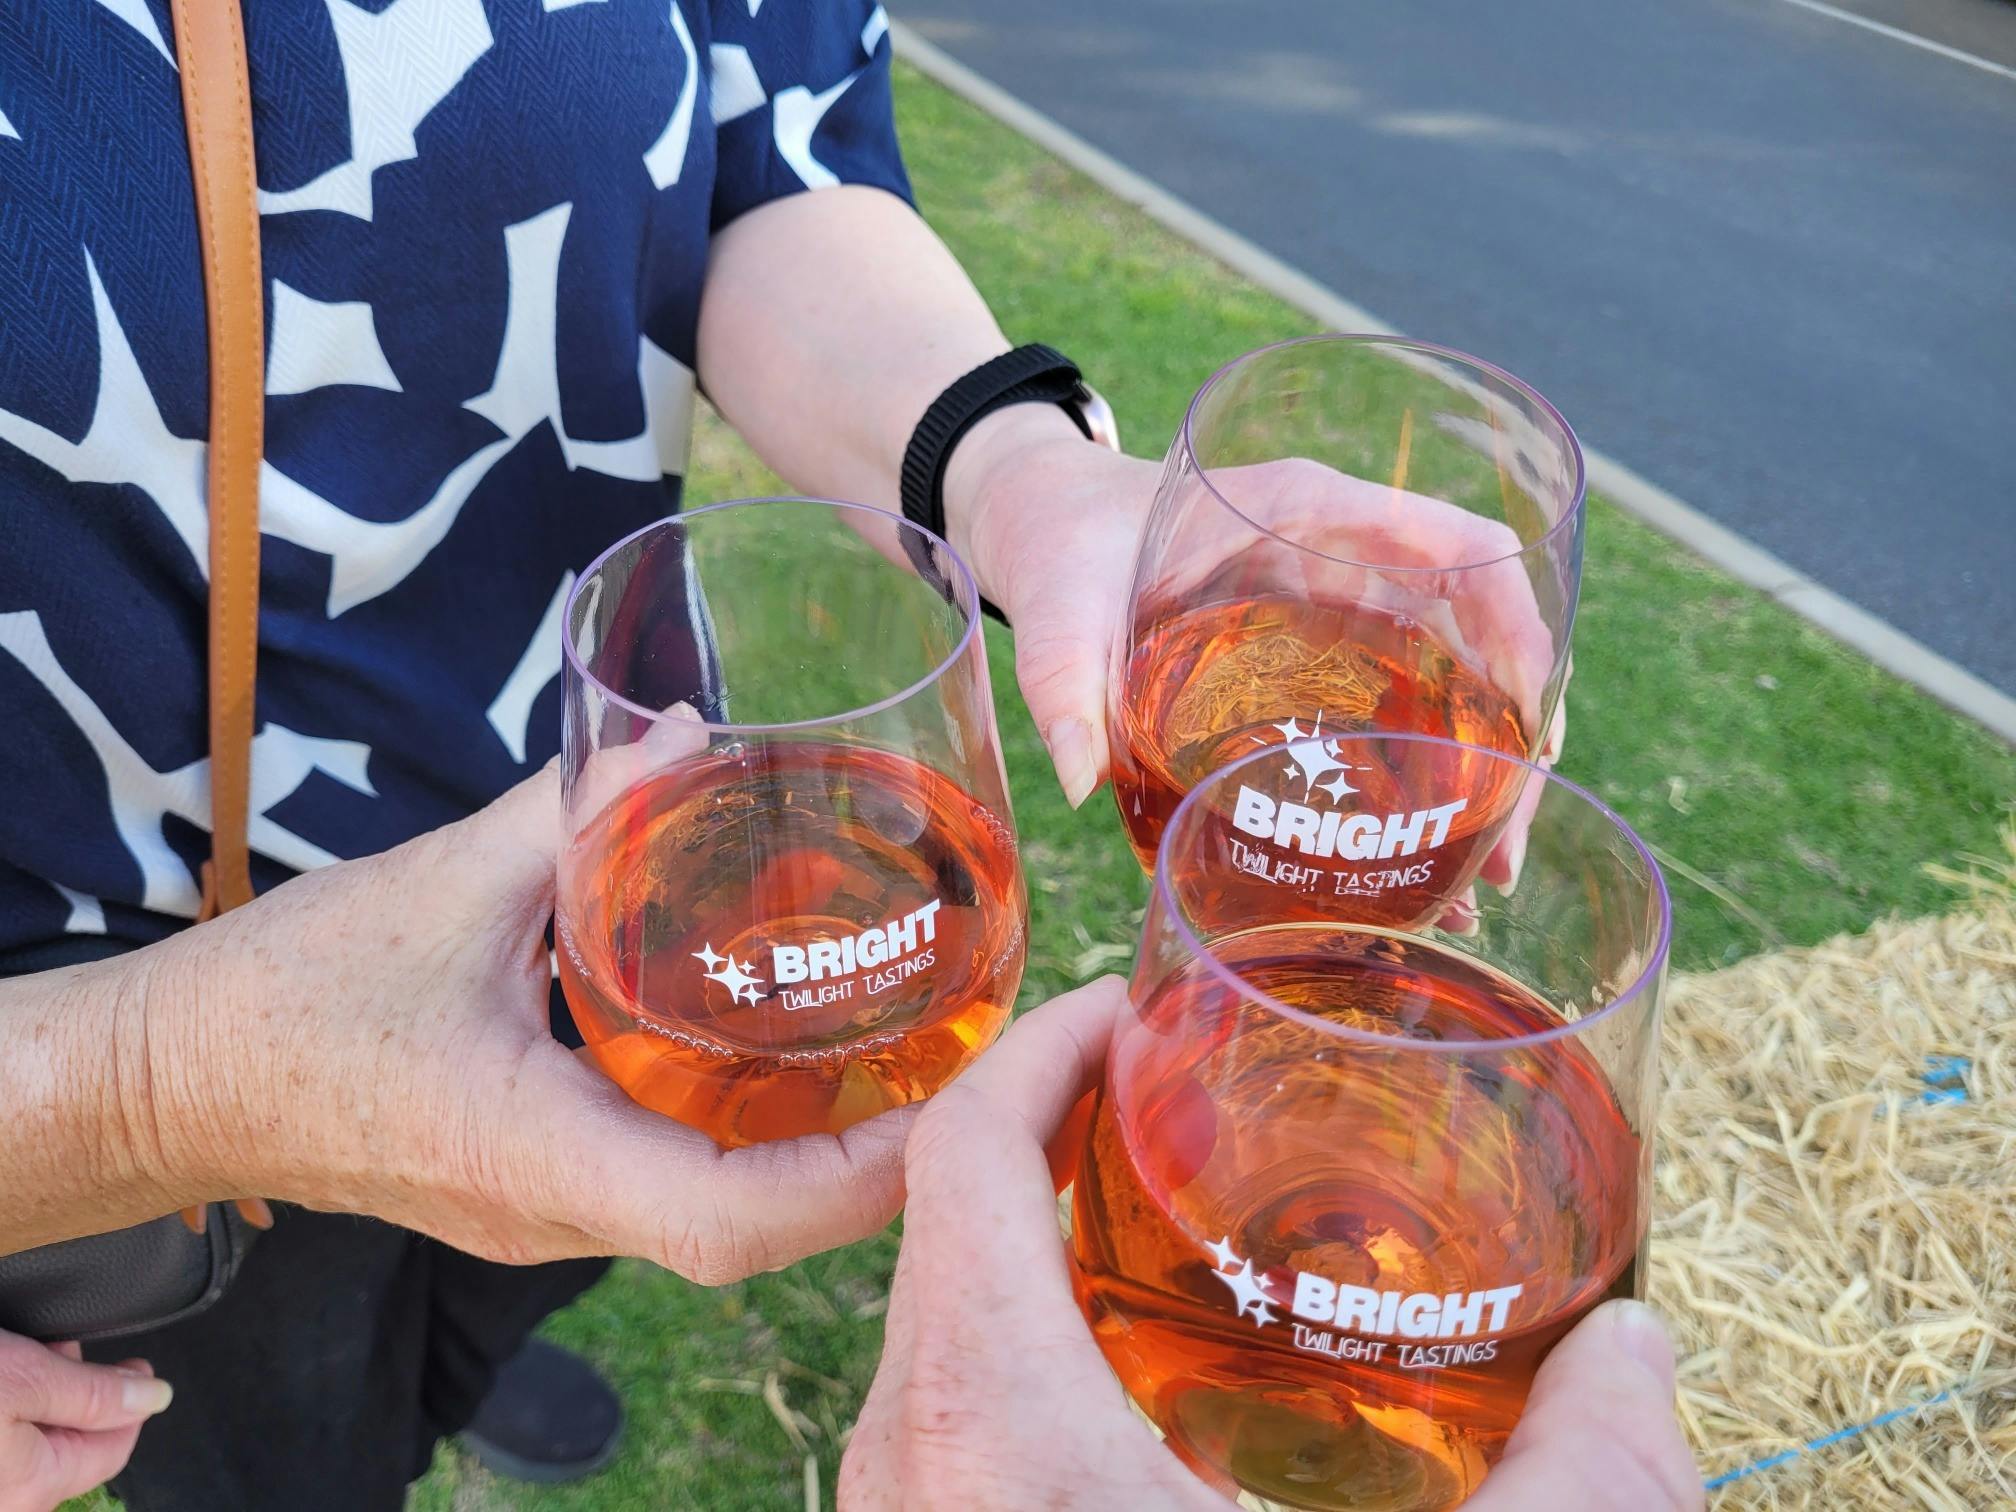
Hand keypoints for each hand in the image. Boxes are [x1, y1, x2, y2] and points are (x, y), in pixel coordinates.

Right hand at [0, 1335, 168, 1511]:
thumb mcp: (26, 1380)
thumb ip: (93, 1394)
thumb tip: (155, 1397)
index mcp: (33, 1487)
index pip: (112, 1451)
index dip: (131, 1401)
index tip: (136, 1366)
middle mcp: (7, 1500)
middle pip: (68, 1443)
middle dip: (78, 1390)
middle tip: (68, 1348)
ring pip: (31, 1438)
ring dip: (40, 1394)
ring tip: (29, 1354)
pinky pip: (3, 1442)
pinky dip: (12, 1403)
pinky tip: (5, 1371)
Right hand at [137, 766, 910, 1283]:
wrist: (168, 1080)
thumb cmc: (284, 998)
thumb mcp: (441, 884)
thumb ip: (573, 807)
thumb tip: (686, 732)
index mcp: (536, 1156)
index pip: (734, 1217)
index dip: (859, 1175)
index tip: (951, 1101)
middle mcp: (558, 1210)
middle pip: (756, 1229)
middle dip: (875, 1162)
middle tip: (963, 1057)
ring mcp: (549, 1212)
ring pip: (722, 1215)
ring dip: (824, 1154)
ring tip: (911, 1053)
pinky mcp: (537, 1187)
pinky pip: (674, 1182)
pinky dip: (752, 1134)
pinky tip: (794, 1055)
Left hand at [838, 979, 1699, 1511]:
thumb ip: (1588, 1493)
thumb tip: (1644, 1357)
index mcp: (981, 1419)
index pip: (958, 1148)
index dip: (1040, 1042)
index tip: (1131, 997)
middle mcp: (897, 1460)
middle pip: (942, 1220)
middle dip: (1053, 1129)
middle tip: (1179, 1087)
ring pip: (937, 1324)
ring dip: (1034, 1243)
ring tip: (1162, 1210)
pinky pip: (942, 1415)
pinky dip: (1020, 1348)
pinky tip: (1137, 1385)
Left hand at [950, 422, 1566, 885]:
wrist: (1042, 526)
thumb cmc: (1060, 543)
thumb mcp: (1054, 604)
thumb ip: (1059, 676)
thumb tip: (1077, 780)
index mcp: (1309, 510)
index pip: (1462, 544)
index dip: (1519, 626)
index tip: (1529, 722)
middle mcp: (1347, 555)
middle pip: (1482, 634)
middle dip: (1512, 741)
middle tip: (1500, 857)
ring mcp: (1342, 607)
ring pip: (1453, 683)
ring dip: (1479, 775)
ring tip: (1476, 886)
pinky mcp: (1319, 656)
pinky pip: (1401, 709)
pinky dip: (1422, 780)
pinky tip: (1414, 862)